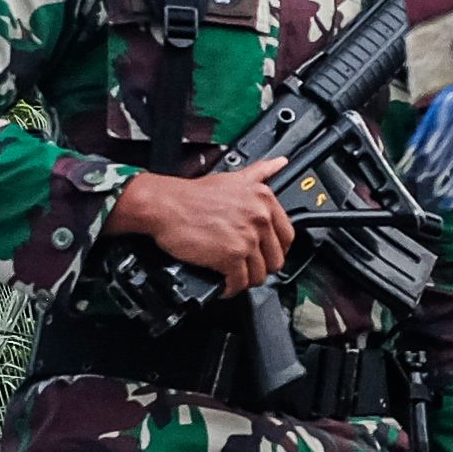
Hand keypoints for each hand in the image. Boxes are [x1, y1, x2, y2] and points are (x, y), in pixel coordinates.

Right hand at [111, 162, 294, 292]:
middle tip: (246, 269)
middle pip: (275, 259)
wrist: (165, 205)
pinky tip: (223, 285)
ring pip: (259, 274)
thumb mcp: (233, 177)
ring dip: (245, 281)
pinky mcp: (230, 256)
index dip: (275, 250)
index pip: (287, 236)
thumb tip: (279, 163)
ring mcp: (247, 237)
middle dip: (260, 268)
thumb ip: (260, 172)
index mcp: (264, 198)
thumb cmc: (192, 195)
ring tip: (233, 278)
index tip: (264, 255)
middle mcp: (259, 217)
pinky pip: (239, 283)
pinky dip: (231, 289)